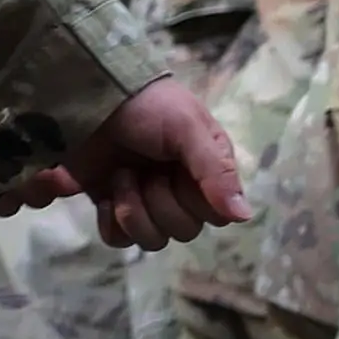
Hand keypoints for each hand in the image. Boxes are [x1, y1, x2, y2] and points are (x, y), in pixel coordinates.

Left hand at [69, 75, 244, 253]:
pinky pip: (118, 239)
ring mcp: (145, 203)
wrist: (95, 97)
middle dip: (159, 201)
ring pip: (152, 240)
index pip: (216, 217)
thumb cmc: (150, 107)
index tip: (178, 172)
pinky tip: (106, 197)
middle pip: (182, 232)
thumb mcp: (188, 129)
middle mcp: (180, 194)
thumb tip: (244, 216)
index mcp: (207, 175)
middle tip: (142, 169)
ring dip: (133, 210)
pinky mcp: (112, 208)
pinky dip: (111, 222)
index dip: (195, 201)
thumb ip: (215, 171)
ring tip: (122, 176)